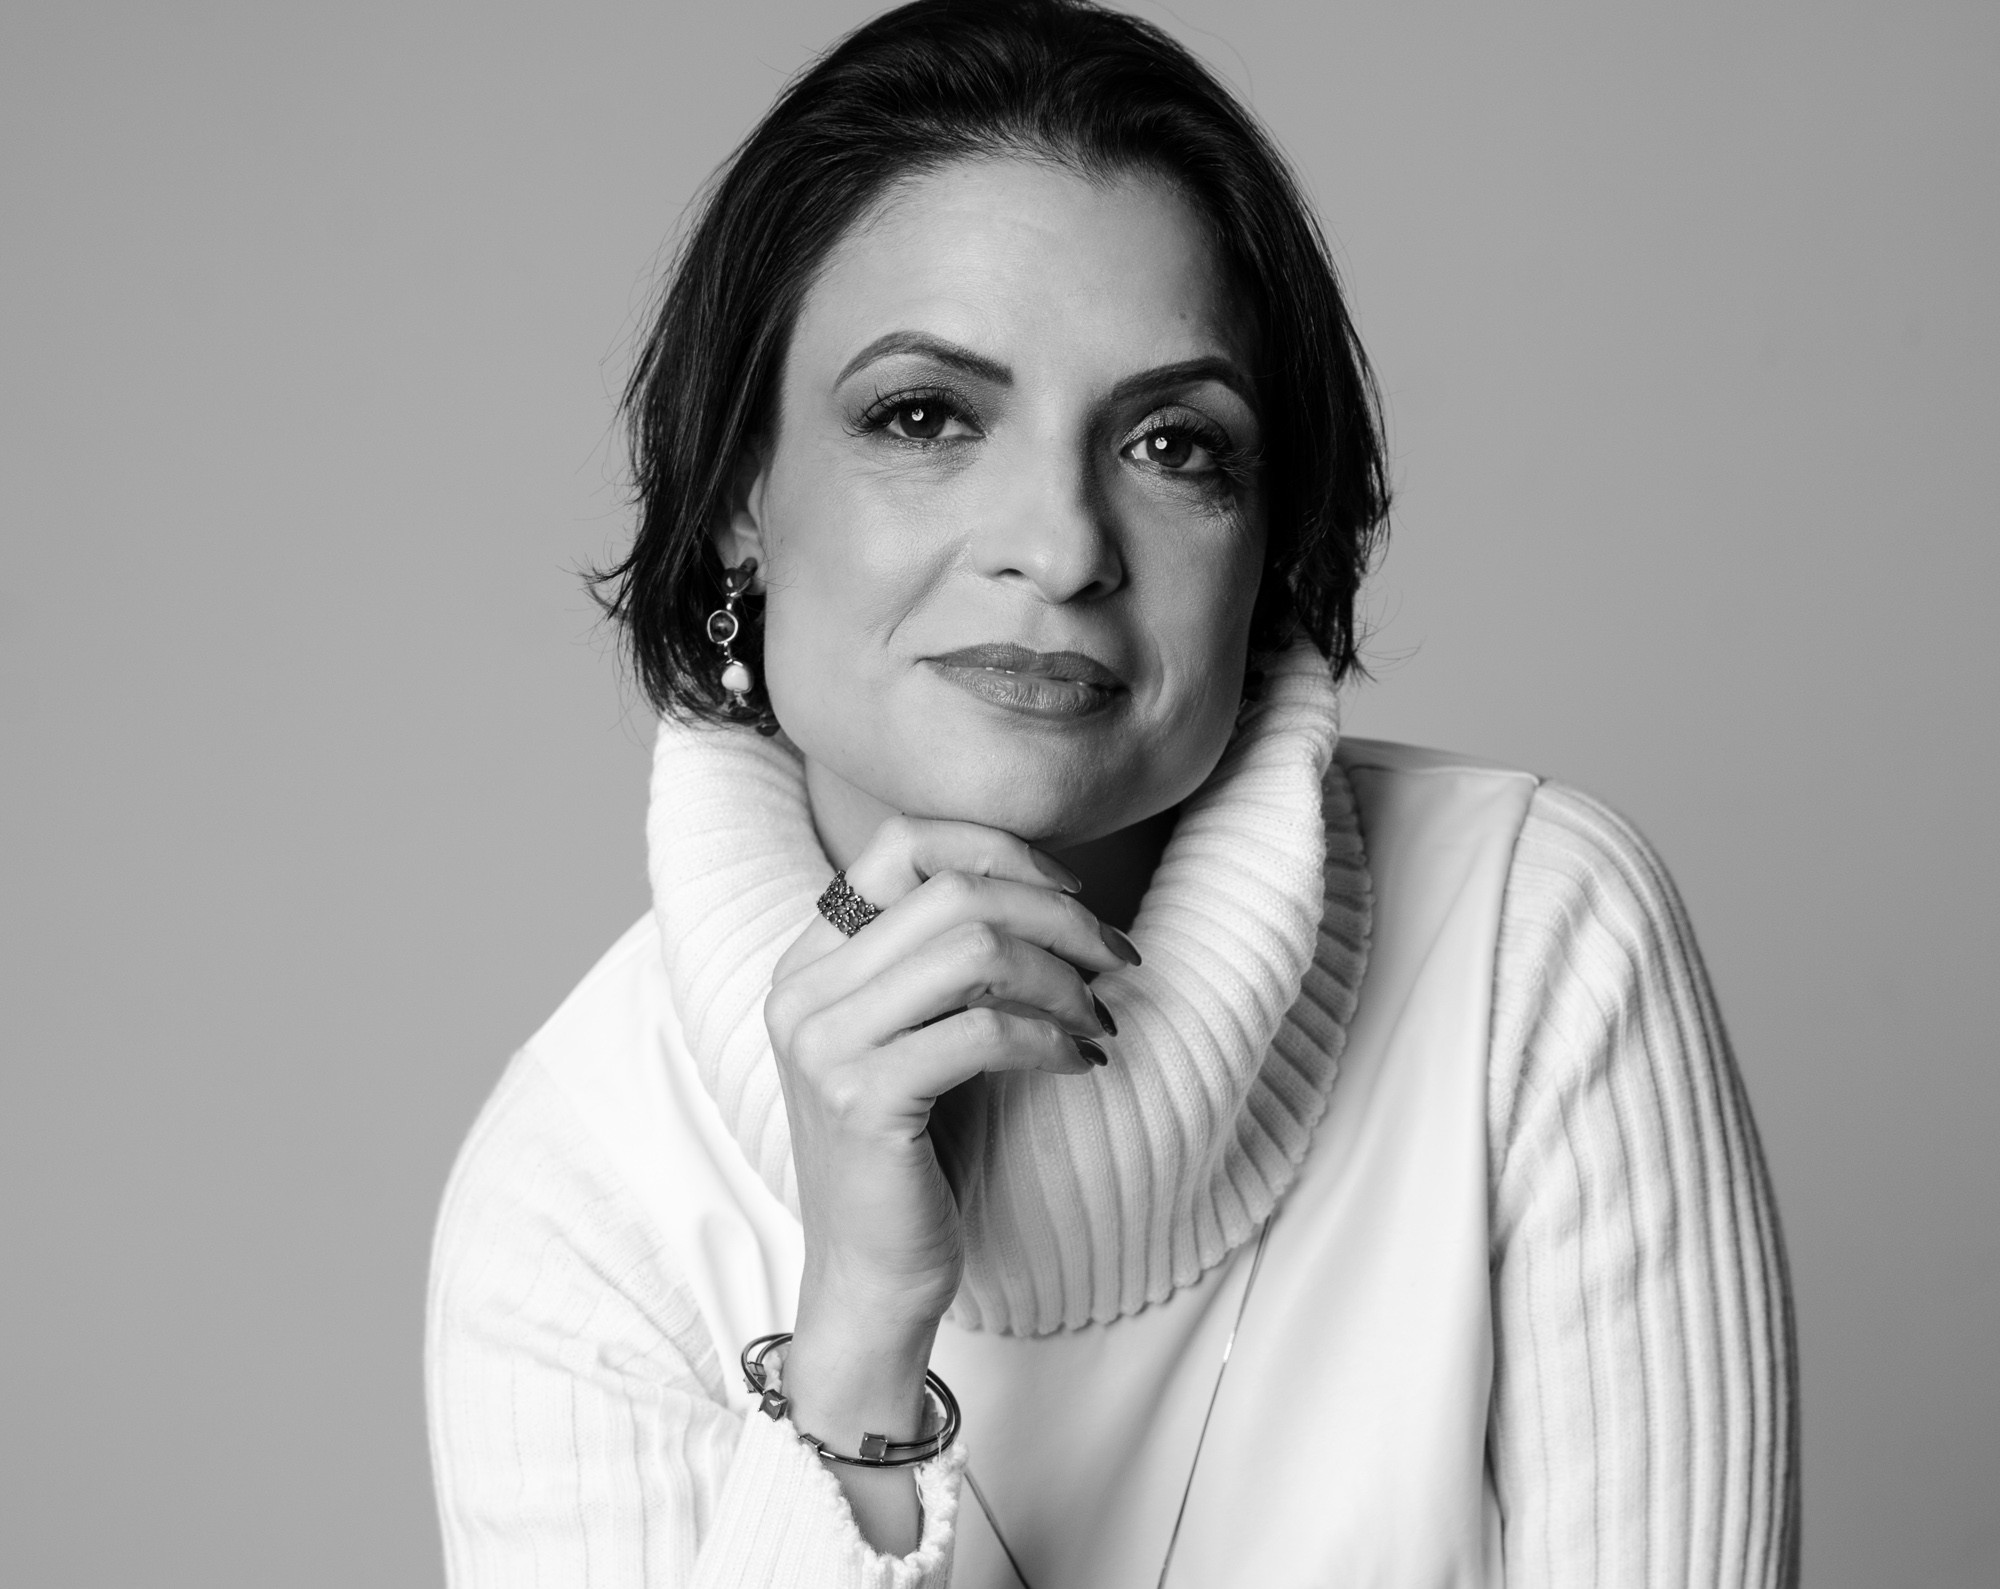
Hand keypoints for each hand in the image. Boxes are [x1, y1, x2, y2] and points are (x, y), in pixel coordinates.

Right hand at [764, 816, 1135, 1549]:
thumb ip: (946, 960)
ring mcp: (825, 1043)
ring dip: (1062, 978)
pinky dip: (1051, 1039)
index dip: (1000, 849)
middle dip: (1058, 915)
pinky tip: (1082, 1063)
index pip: (900, 842)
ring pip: (973, 950)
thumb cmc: (913, 1152)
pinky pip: (984, 1030)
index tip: (1074, 893)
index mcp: (810, 959)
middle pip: (952, 891)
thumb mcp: (918, 1035)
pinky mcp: (863, 1099)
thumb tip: (1056, 889)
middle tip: (1119, 958)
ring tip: (1099, 1020)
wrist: (870, 1277)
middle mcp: (803, 989)